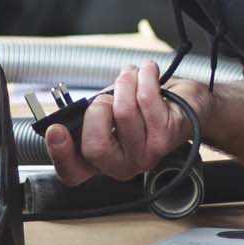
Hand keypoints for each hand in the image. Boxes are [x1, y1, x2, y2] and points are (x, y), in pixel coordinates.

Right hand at [44, 61, 207, 183]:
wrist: (187, 104)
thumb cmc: (143, 107)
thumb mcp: (108, 111)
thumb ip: (87, 116)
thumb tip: (70, 114)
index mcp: (100, 161)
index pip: (72, 172)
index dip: (60, 155)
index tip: (56, 130)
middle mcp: (122, 166)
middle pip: (96, 145)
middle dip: (98, 108)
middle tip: (108, 98)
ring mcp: (146, 155)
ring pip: (123, 113)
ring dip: (125, 83)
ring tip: (131, 77)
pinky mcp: (166, 138)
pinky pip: (146, 100)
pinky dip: (145, 77)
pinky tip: (148, 72)